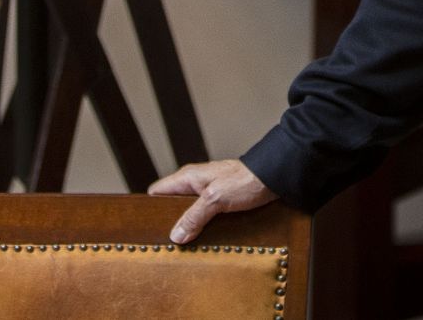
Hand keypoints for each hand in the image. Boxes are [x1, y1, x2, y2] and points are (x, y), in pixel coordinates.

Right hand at [147, 159, 277, 243]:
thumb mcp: (215, 199)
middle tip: (169, 242)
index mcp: (188, 178)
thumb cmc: (246, 180)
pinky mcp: (222, 201)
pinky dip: (204, 227)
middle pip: (173, 205)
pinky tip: (206, 240)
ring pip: (190, 212)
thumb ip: (194, 216)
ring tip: (187, 246)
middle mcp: (195, 184)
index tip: (147, 227)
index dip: (150, 208)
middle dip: (171, 222)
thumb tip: (176, 235)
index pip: (157, 191)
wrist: (274, 177)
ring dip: (190, 227)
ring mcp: (209, 192)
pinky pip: (205, 216)